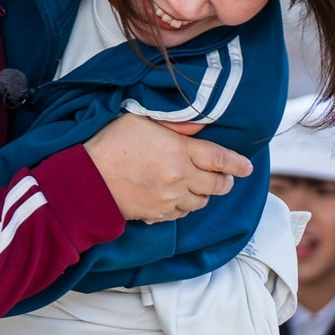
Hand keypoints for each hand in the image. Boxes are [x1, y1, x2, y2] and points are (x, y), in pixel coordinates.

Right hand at [82, 114, 251, 222]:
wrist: (87, 178)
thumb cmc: (111, 142)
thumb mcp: (141, 120)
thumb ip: (175, 124)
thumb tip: (200, 125)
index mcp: (179, 150)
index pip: (220, 158)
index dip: (238, 163)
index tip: (248, 167)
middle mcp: (180, 177)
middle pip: (216, 184)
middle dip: (226, 181)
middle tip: (226, 178)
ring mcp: (169, 198)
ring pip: (201, 202)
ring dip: (205, 195)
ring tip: (201, 187)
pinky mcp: (157, 214)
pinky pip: (181, 214)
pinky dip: (185, 207)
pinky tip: (179, 199)